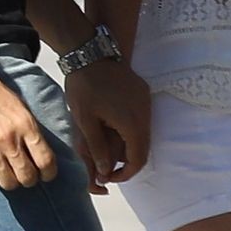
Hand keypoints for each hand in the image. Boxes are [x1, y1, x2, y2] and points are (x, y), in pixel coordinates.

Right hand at [0, 65, 57, 191]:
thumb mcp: (16, 103)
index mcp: (25, 124)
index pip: (45, 160)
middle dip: (28, 179)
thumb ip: (27, 126)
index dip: (49, 173)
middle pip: (27, 176)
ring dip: (8, 182)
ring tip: (5, 175)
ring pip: (7, 182)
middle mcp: (9, 139)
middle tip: (23, 176)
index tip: (46, 175)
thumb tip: (36, 148)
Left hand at [65, 60, 151, 193]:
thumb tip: (105, 172)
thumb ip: (97, 148)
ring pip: (144, 134)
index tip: (109, 178)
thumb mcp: (85, 121)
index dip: (125, 174)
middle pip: (144, 148)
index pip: (138, 159)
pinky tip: (115, 129)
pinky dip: (132, 130)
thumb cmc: (84, 87)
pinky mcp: (143, 93)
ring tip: (110, 149)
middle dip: (128, 162)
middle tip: (108, 168)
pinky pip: (142, 119)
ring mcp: (146, 102)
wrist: (90, 53)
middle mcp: (145, 114)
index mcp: (132, 123)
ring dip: (130, 145)